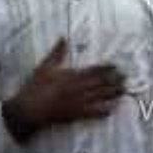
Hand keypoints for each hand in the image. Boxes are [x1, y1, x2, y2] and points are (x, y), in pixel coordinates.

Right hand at [3, 39, 125, 142]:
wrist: (27, 109)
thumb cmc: (35, 88)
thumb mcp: (44, 67)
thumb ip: (56, 53)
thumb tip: (63, 38)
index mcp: (71, 75)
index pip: (93, 70)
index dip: (106, 69)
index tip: (116, 66)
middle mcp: (77, 88)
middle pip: (100, 83)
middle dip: (113, 80)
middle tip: (125, 78)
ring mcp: (78, 102)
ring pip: (99, 96)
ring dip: (112, 93)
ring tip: (123, 91)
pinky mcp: (75, 115)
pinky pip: (92, 113)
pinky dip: (103, 111)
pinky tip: (112, 109)